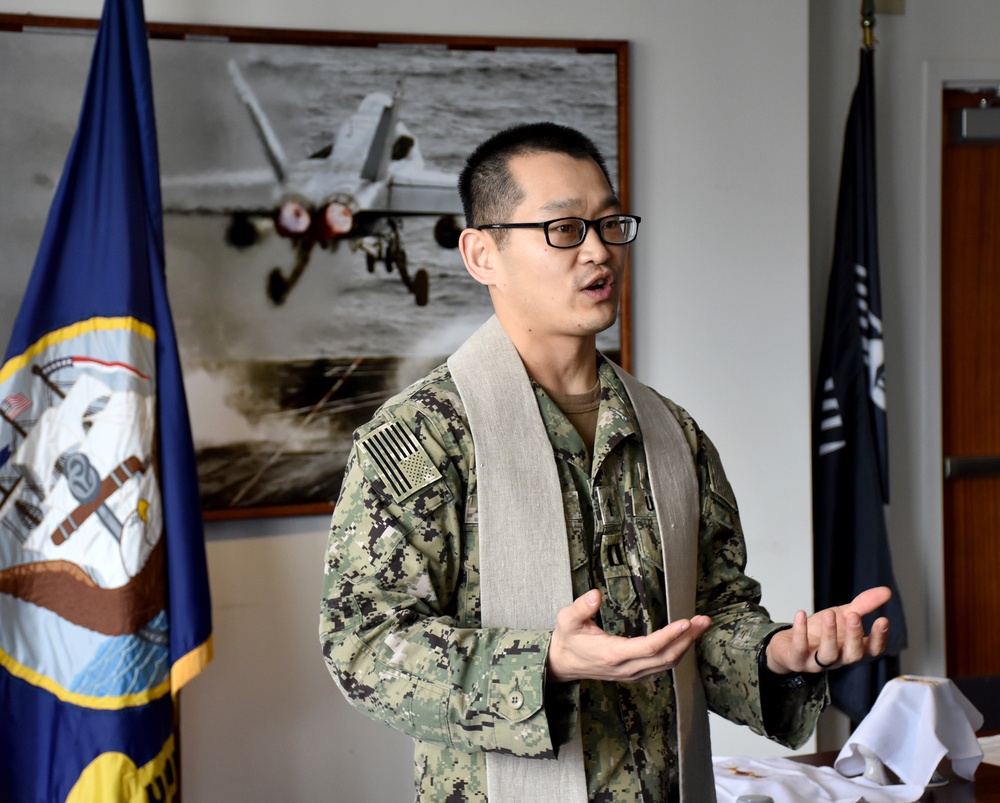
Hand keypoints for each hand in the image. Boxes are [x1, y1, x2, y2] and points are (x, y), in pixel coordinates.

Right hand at [546, 589, 711, 682]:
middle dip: (687, 639)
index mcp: (612, 654)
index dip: (669, 636)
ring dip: (686, 645)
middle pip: (665, 657)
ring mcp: (632, 674)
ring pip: (667, 664)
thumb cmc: (568, 639)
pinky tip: (686, 638)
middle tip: (703, 620)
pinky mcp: (635, 674)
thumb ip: (580, 607)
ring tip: (701, 626)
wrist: (563, 664)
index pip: (648, 648)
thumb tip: (595, 594)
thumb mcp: (567, 620)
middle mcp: (626, 668)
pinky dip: (678, 653)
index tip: (685, 622)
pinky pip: (662, 666)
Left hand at [764, 586, 891, 674]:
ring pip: (828, 655)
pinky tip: (801, 614)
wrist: (788, 643)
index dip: (879, 638)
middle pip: (853, 655)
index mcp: (851, 649)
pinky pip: (799, 649)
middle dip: (855, 636)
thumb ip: (864, 605)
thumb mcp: (842, 615)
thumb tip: (887, 591)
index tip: (883, 620)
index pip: (872, 650)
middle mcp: (838, 659)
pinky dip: (801, 632)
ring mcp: (817, 662)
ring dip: (830, 634)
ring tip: (829, 614)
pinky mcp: (797, 660)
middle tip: (854, 616)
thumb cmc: (819, 632)